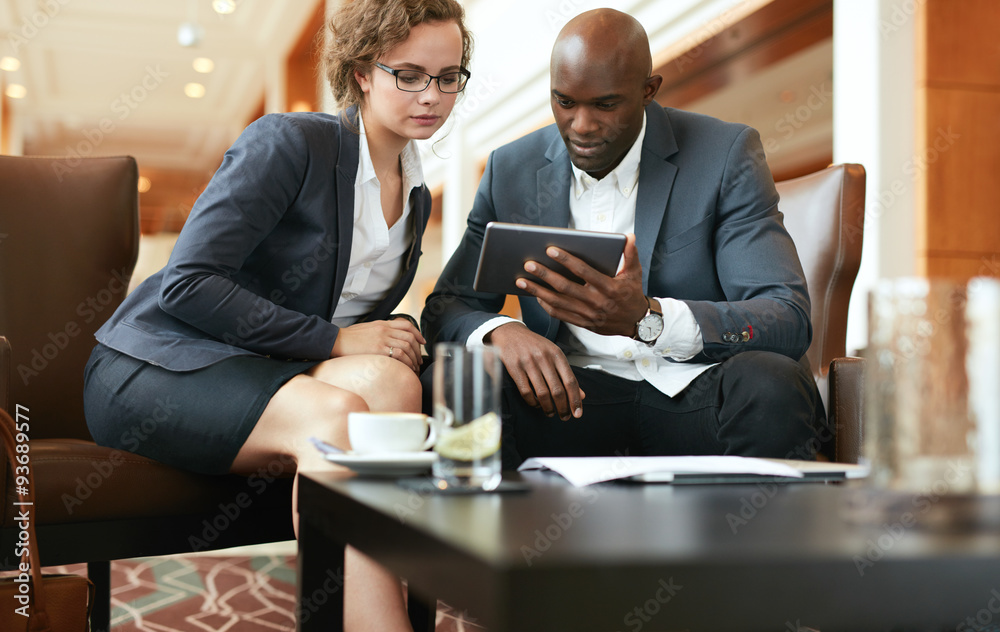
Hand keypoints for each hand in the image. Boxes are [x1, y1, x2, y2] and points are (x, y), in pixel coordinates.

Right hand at [331, 319, 424, 371]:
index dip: (418, 333)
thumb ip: (379, 331)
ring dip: (414, 358)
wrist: (336, 340)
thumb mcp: (366, 329)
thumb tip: (388, 339)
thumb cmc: (348, 338)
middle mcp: (385, 329)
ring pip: (407, 346)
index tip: (422, 342)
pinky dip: (407, 362)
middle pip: (410, 337)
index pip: (406, 325)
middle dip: (418, 350)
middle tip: (419, 360)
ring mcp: (382, 339)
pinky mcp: (379, 350)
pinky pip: (400, 354)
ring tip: (414, 367)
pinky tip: (407, 369)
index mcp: (382, 323)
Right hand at [487, 322, 584, 419]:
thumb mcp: (554, 355)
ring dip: (548, 408)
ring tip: (550, 413)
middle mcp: (544, 358)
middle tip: (564, 417)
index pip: (570, 381)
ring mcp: (528, 363)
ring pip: (542, 393)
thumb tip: (581, 395)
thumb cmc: (534, 346)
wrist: (510, 332)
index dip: (575, 400)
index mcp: (557, 354)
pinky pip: (526, 391)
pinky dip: (532, 402)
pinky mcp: (515, 368)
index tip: (578, 413)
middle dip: (562, 408)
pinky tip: (536, 404)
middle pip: (557, 390)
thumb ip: (567, 375)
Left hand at [516, 233, 647, 336]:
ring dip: (538, 291)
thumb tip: (629, 236)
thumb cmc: (632, 293)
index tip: (550, 249)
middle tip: (529, 264)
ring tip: (522, 280)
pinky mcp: (582, 323)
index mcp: (609, 288)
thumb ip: (630, 254)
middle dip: (545, 275)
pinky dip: (546, 305)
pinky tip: (535, 295)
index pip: (584, 271)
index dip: (567, 260)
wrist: (636, 323)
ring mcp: (588, 315)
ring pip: (558, 302)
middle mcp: (596, 302)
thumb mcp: (635, 273)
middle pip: (565, 287)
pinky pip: (560, 315)